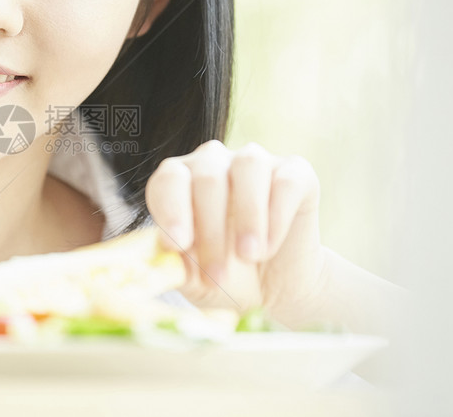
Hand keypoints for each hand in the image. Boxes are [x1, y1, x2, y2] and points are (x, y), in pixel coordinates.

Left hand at [145, 140, 327, 325]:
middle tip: (216, 275)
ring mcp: (254, 162)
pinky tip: (269, 247)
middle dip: (210, 230)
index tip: (175, 245)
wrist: (276, 290)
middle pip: (207, 177)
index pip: (168, 179)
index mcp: (180, 181)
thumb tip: (156, 257)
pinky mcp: (296, 174)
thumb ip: (174, 265)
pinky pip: (286, 181)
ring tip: (248, 256)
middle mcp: (214, 162)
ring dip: (247, 216)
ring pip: (248, 167)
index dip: (170, 210)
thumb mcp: (193, 279)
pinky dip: (277, 216)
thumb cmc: (225, 278)